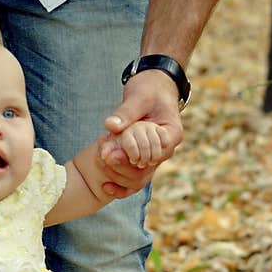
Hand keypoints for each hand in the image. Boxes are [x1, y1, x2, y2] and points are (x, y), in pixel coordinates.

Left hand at [99, 69, 183, 194]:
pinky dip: (120, 180)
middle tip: (101, 154)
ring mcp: (154, 155)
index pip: (155, 153)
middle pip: (146, 168)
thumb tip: (110, 126)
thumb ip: (126, 113)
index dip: (134, 153)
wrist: (152, 86)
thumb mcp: (138, 97)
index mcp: (171, 134)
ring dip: (118, 171)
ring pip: (139, 176)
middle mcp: (165, 149)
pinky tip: (104, 185)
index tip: (113, 150)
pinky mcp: (143, 157)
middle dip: (122, 164)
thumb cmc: (149, 89)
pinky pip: (133, 176)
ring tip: (100, 156)